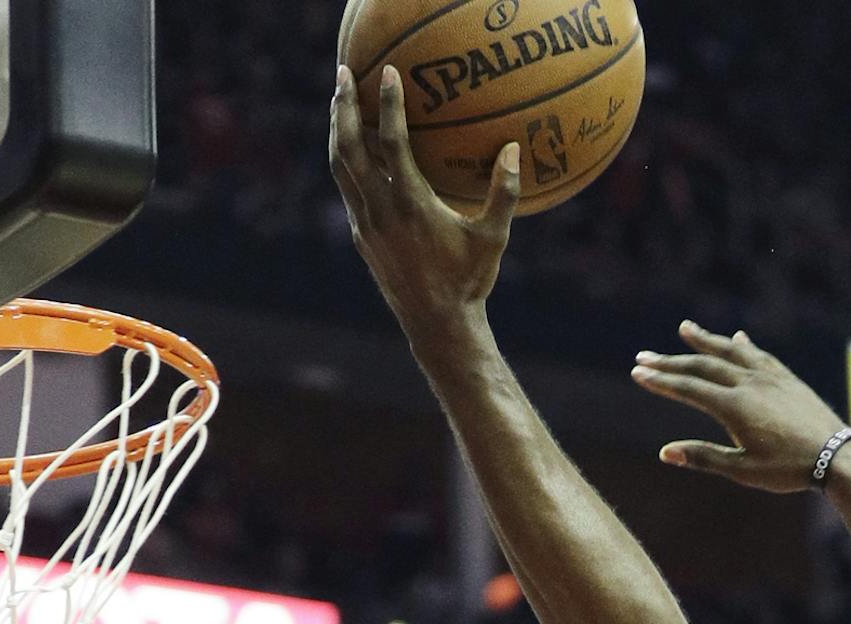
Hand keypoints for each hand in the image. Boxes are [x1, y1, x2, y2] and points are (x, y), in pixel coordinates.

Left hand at [329, 65, 519, 326]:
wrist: (435, 324)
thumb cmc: (469, 281)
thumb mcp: (493, 238)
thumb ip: (503, 193)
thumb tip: (513, 150)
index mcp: (411, 205)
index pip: (392, 143)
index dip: (389, 105)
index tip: (389, 73)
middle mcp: (380, 210)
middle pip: (349, 147)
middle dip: (343, 107)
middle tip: (343, 72)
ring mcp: (364, 223)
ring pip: (339, 166)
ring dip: (337, 130)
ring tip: (338, 101)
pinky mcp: (360, 235)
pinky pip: (346, 187)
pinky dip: (345, 159)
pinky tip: (353, 147)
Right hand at [630, 323, 850, 492]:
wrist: (837, 457)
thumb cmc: (789, 470)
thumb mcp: (743, 470)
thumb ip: (704, 457)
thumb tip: (665, 452)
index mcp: (735, 407)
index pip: (689, 388)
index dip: (662, 381)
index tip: (638, 373)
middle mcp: (750, 384)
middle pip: (703, 366)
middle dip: (671, 361)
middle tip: (644, 356)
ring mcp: (770, 378)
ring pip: (731, 352)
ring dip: (706, 341)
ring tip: (684, 329)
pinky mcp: (787, 379)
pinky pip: (760, 355)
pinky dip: (743, 345)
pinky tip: (737, 338)